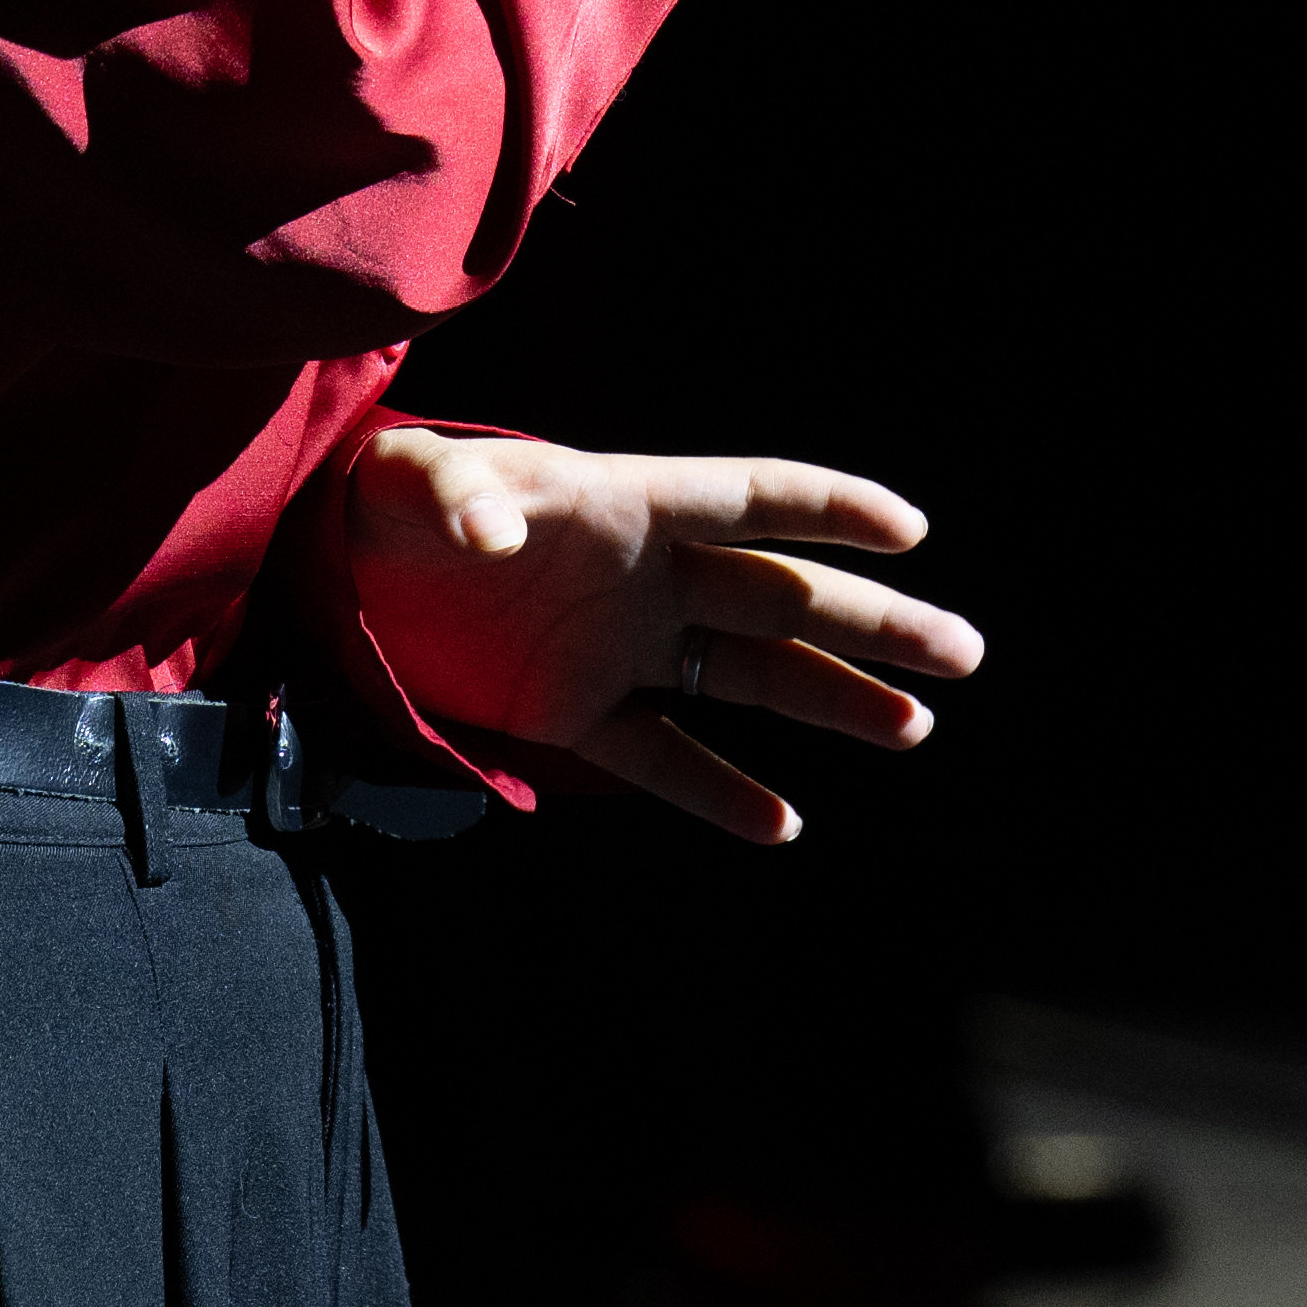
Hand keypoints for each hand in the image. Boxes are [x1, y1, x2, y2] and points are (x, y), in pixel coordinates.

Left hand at [335, 424, 979, 845]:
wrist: (344, 570)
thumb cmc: (392, 500)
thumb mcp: (417, 483)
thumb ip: (460, 496)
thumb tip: (493, 531)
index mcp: (629, 504)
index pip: (747, 498)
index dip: (826, 507)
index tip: (909, 530)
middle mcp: (647, 578)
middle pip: (779, 599)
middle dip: (871, 624)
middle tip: (961, 651)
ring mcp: (621, 649)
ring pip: (747, 679)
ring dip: (830, 703)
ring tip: (912, 729)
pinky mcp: (576, 713)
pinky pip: (663, 756)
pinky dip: (716, 789)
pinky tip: (781, 824)